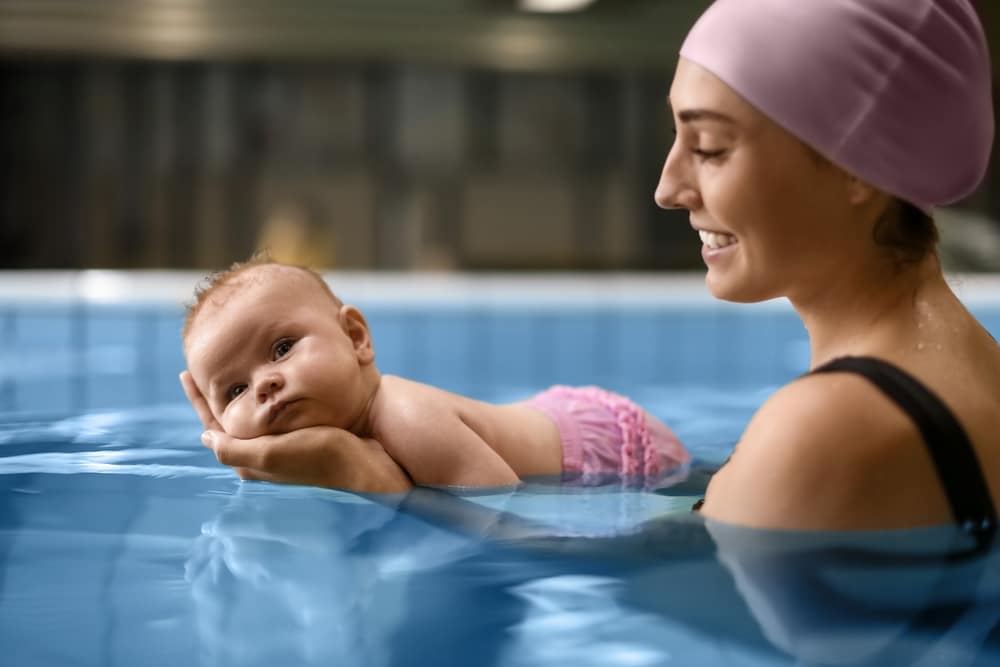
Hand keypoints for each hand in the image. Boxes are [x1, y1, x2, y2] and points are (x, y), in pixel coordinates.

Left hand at [180, 371, 412, 492]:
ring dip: (239, 394)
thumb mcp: (274, 454)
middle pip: (229, 419)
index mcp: (250, 460)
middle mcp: (263, 455)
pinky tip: (269, 385)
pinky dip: (264, 397)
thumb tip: (206, 437)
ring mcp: (283, 446)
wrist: (369, 467)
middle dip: (214, 395)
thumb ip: (236, 449)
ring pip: (250, 416)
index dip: (198, 398)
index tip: (186, 371)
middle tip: (202, 368)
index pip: (213, 425)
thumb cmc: (323, 457)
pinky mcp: (303, 437)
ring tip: (231, 372)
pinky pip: (273, 413)